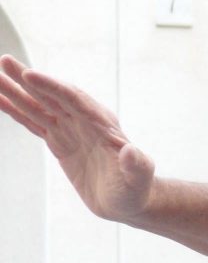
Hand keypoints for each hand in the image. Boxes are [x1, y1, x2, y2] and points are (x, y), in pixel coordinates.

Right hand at [0, 55, 154, 221]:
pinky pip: (34, 122)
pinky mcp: (60, 141)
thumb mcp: (139, 179)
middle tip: (5, 60)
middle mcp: (85, 122)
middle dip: (29, 80)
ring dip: (17, 92)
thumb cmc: (136, 191)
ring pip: (39, 106)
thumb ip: (137, 165)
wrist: (129, 201)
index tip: (29, 76)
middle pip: (53, 95)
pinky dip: (17, 111)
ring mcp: (71, 130)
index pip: (74, 100)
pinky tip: (0, 99)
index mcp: (102, 125)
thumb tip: (132, 151)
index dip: (52, 87)